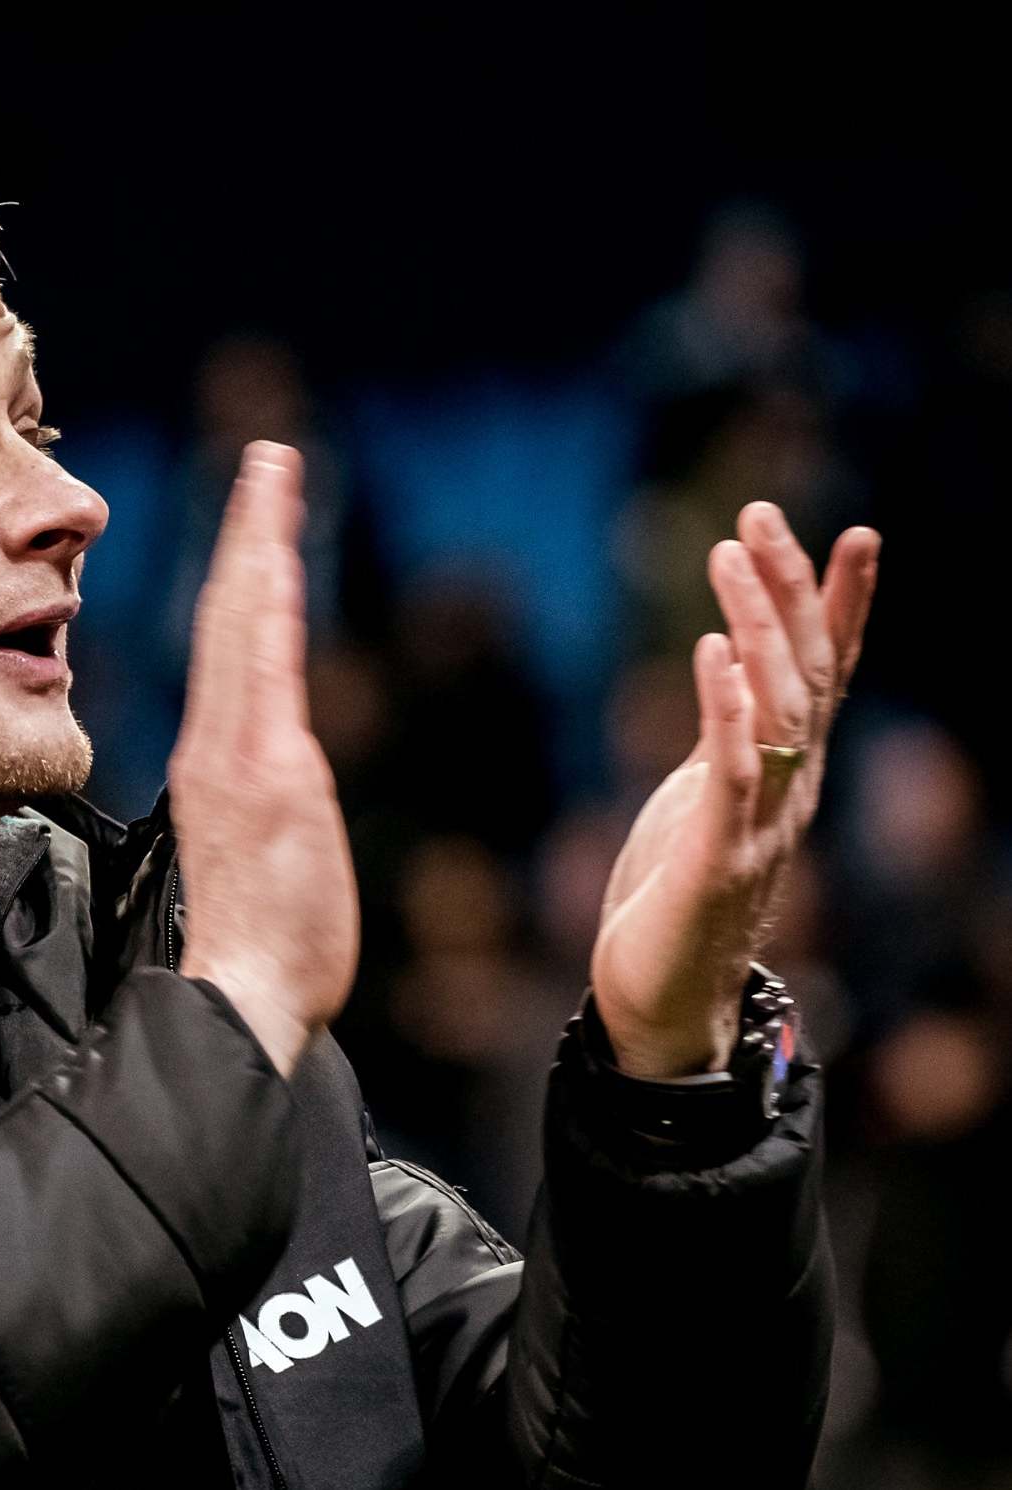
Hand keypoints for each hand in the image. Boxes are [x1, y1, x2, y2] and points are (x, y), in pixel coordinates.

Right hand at [170, 442, 359, 1077]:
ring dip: (260, 545)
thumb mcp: (253, 858)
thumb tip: (260, 788)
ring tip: (273, 478)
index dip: (243, 575)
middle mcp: (221, 744)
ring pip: (245, 626)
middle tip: (269, 460)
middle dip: (252, 531)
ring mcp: (241, 754)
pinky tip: (275, 559)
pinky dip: (266, 610)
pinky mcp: (268, 773)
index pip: (231, 648)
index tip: (262, 519)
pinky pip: (264, 673)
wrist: (243, 996)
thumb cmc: (256, 947)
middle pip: (232, 615)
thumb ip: (256, 806)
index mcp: (216, 761)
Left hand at [592, 503, 880, 1076]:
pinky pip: (728, 771)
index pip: (830, 675)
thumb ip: (729, 731)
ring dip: (756, 626)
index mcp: (788, 774)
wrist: (662, 999)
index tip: (858, 534)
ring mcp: (758, 822)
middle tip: (763, 515)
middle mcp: (789, 791)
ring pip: (776, 707)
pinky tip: (713, 654)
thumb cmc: (676, 893)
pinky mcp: (714, 856)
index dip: (844, 606)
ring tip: (732, 555)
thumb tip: (736, 660)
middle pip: (807, 673)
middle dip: (790, 589)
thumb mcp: (705, 792)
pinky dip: (724, 709)